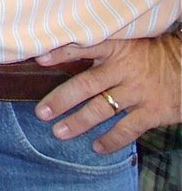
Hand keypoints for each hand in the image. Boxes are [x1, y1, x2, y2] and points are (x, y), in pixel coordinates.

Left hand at [35, 33, 180, 151]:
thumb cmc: (149, 54)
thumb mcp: (126, 43)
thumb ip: (99, 49)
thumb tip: (59, 54)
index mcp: (115, 48)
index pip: (84, 48)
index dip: (61, 53)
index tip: (38, 60)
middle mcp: (124, 70)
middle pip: (86, 85)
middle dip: (62, 100)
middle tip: (41, 112)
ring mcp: (138, 92)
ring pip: (102, 109)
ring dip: (79, 122)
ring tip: (59, 132)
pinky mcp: (153, 111)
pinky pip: (128, 129)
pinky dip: (112, 140)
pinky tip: (97, 147)